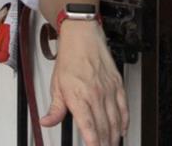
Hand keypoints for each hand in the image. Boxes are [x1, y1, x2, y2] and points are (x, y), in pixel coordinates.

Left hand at [41, 21, 127, 144]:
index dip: (93, 142)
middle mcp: (96, 95)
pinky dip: (124, 121)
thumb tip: (47, 122)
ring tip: (111, 144)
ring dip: (114, 136)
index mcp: (79, 97)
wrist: (83, 37)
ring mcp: (109, 90)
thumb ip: (55, 108)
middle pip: (104, 127)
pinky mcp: (117, 84)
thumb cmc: (70, 58)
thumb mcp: (56, 85)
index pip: (89, 127)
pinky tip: (122, 129)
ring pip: (115, 120)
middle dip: (104, 143)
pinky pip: (124, 107)